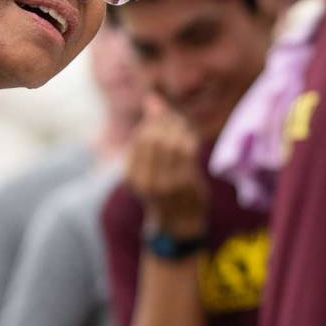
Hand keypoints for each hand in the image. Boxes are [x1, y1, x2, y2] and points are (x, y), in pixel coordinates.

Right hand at [126, 96, 208, 238]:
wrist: (177, 227)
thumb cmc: (165, 190)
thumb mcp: (151, 165)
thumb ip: (151, 132)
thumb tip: (152, 98)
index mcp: (132, 174)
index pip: (141, 136)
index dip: (155, 121)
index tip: (167, 118)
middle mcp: (145, 179)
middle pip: (154, 137)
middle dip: (168, 123)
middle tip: (178, 120)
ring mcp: (165, 182)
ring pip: (171, 142)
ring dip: (181, 130)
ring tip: (185, 129)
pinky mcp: (184, 184)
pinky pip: (187, 152)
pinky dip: (190, 139)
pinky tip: (193, 140)